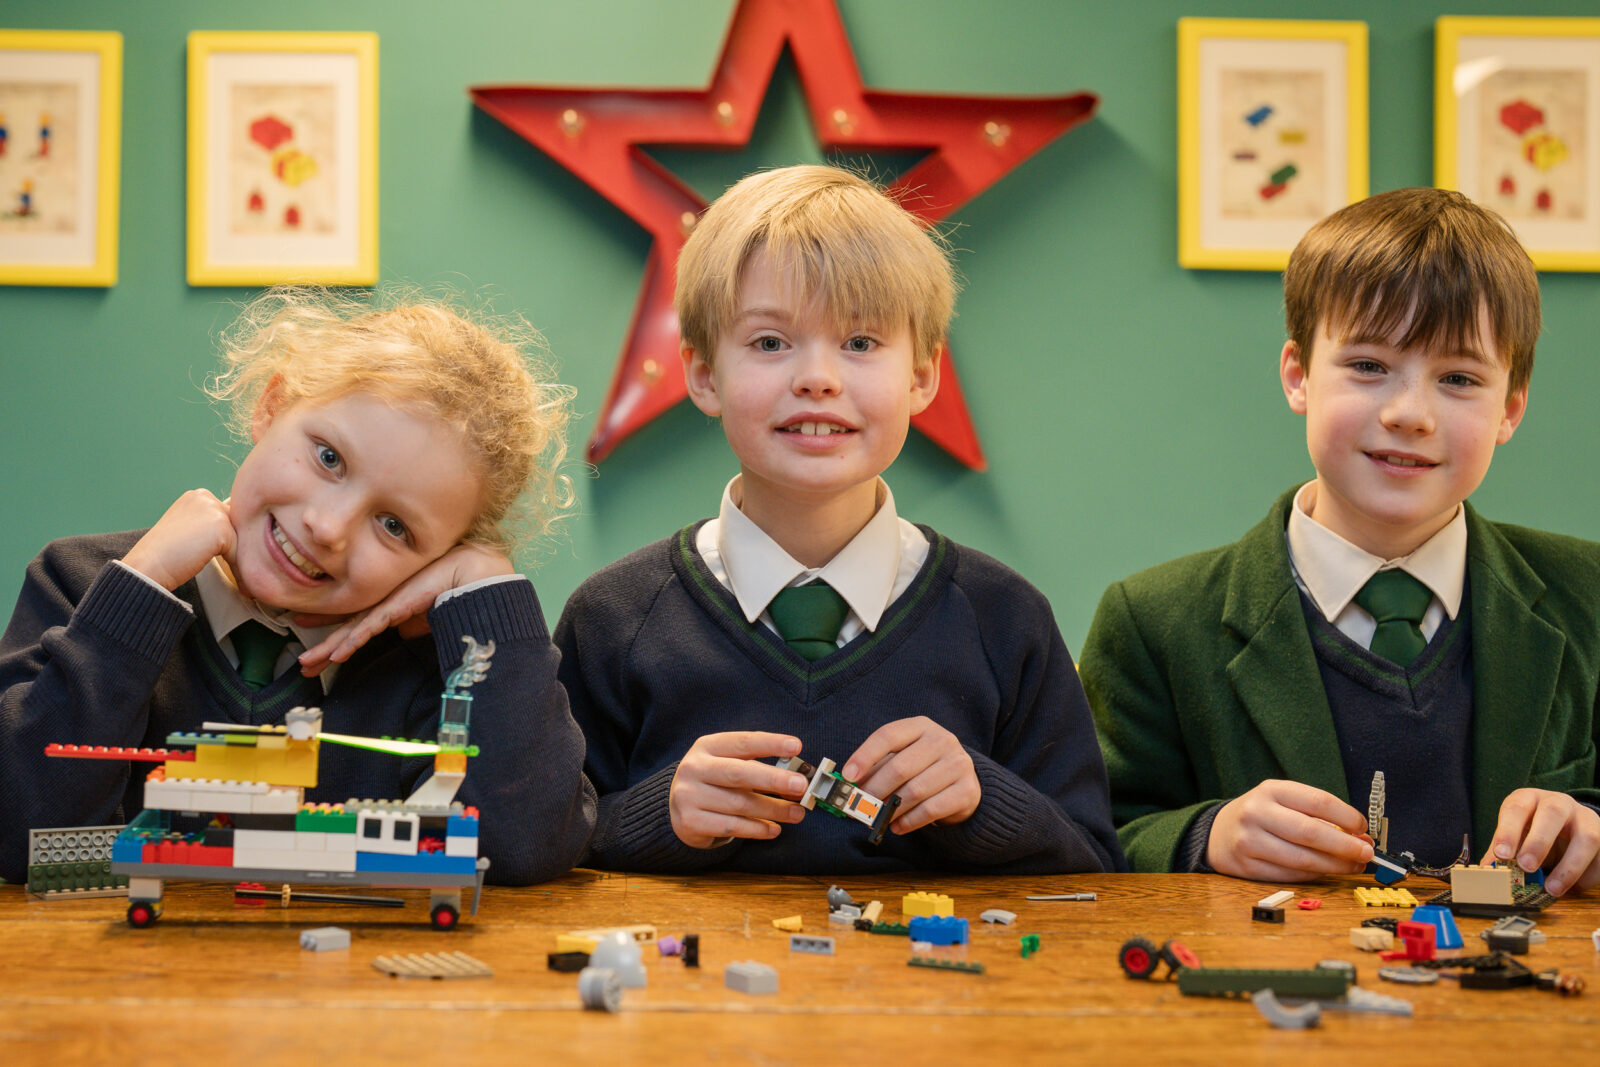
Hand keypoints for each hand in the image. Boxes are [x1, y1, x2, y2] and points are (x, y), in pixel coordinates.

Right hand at [122, 490, 234, 590]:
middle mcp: (205, 497)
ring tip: (230, 572)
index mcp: (196, 496)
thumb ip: (207, 524)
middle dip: (233, 545)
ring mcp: (213, 510)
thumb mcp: (187, 528)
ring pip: (239, 537)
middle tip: (228, 564)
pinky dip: (236, 566)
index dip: (224, 538)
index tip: (215, 554)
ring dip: (236, 556)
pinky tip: (231, 577)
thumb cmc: (164, 553)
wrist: (148, 565)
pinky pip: (239, 551)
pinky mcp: (221, 528)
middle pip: (236, 525)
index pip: (226, 515)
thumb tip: (236, 533)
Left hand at [296, 543, 513, 674]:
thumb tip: (403, 636)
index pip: (356, 622)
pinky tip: (339, 654)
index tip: (316, 650)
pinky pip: (371, 627)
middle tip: (303, 664)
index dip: (334, 635)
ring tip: (308, 664)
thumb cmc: (454, 587)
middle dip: (323, 647)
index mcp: (390, 604)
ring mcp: (387, 602)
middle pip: (347, 626)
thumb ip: (410, 624)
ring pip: (351, 629)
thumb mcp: (425, 613)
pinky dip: (354, 641)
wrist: (473, 574)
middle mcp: (383, 602)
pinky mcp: (397, 605)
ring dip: (329, 649)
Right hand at [669, 732, 807, 848]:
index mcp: (707, 746)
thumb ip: (756, 766)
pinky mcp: (690, 822)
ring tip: (797, 813)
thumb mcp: (727, 764)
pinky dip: (757, 829)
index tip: (796, 746)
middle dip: (773, 779)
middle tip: (800, 786)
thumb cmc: (713, 781)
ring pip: (739, 804)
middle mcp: (694, 768)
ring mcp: (689, 796)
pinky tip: (774, 829)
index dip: (770, 743)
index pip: (742, 742)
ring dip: (773, 809)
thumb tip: (795, 776)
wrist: (675, 807)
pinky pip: (732, 826)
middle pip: (739, 773)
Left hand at [842, 716, 980, 833]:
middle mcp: (942, 740)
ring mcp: (958, 764)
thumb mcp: (902, 758)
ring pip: (914, 791)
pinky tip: (897, 826)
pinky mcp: (967, 790)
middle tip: (860, 804)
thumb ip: (877, 768)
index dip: (864, 756)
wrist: (964, 783)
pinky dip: (909, 821)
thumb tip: (849, 785)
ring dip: (891, 809)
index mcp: (920, 726)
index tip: (848, 776)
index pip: (887, 736)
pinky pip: (931, 809)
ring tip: (878, 817)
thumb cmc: (924, 769)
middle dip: (875, 790)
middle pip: (899, 767)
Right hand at [1207, 779, 1372, 881]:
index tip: (1363, 828)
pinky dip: (1315, 876)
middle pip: (1311, 833)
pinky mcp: (1247, 867)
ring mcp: (1249, 841)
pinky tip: (1327, 872)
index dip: (1347, 817)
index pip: (1318, 802)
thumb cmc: (1262, 816)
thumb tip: (1360, 838)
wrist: (1218, 832)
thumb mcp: (1283, 802)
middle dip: (1346, 846)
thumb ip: (1318, 816)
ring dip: (1335, 866)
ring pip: (1303, 859)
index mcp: (1271, 790)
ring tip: (1353, 866)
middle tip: (1367, 854)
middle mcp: (1256, 813)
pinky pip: (1290, 875)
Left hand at [1485, 788, 1599, 895]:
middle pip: (1552, 814)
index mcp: (1530, 798)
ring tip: (1552, 888)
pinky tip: (1573, 888)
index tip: (1502, 854)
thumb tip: (1487, 870)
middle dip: (1539, 842)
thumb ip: (1503, 849)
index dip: (1508, 831)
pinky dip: (1586, 876)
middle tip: (1526, 867)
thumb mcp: (1515, 832)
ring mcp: (1585, 819)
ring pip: (1587, 837)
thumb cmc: (1533, 827)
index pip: (1517, 808)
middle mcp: (1559, 803)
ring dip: (1569, 866)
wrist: (1568, 822)